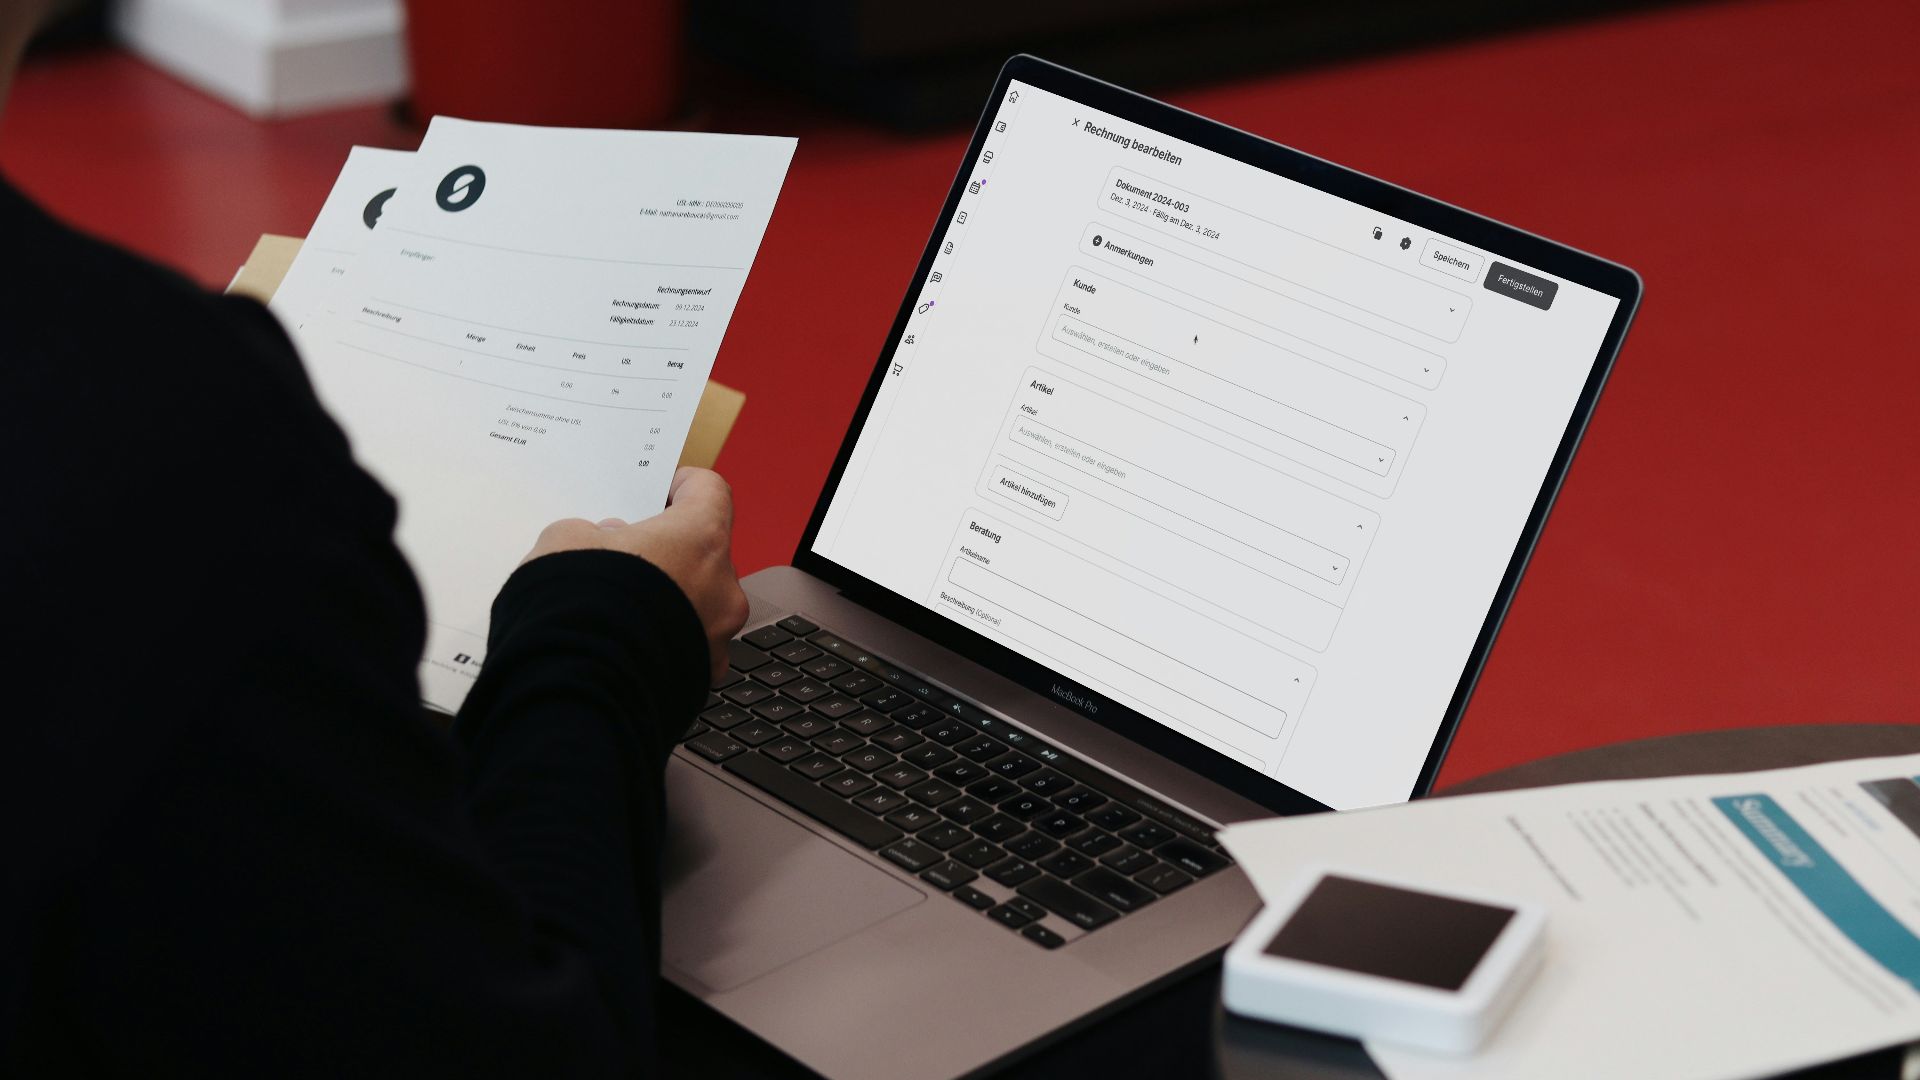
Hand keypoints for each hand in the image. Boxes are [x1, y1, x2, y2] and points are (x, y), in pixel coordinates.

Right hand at [524, 468, 748, 684]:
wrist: (577, 689)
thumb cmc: (579, 605)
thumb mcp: (566, 542)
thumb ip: (592, 533)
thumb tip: (607, 544)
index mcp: (700, 539)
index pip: (710, 492)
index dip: (683, 486)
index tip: (661, 490)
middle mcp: (723, 587)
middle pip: (705, 554)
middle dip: (668, 554)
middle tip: (626, 557)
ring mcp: (719, 637)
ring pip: (699, 605)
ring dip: (669, 600)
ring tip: (620, 606)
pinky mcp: (702, 678)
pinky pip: (688, 648)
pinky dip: (664, 642)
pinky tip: (626, 644)